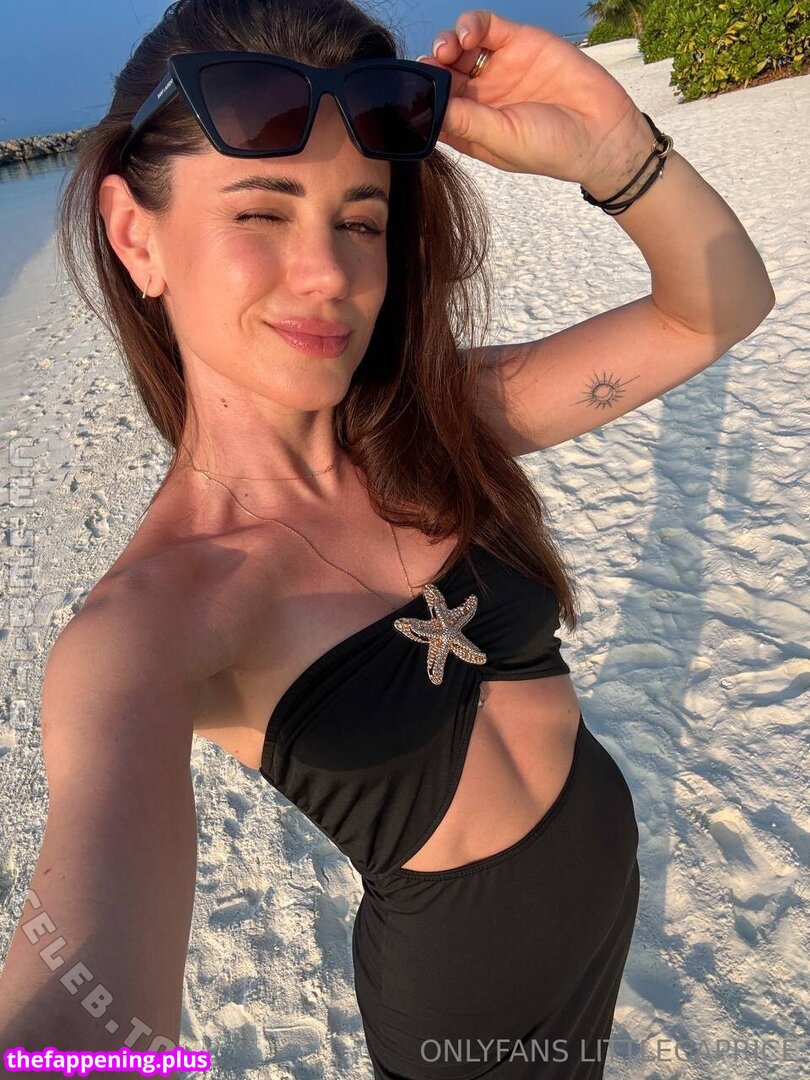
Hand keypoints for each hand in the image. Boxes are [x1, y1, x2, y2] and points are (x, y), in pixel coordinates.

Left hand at [416, 8, 651, 188]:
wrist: (602, 130)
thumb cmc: (551, 148)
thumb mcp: (503, 140)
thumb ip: (466, 123)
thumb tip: (429, 109)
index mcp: (471, 127)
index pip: (434, 109)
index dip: (420, 98)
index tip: (410, 93)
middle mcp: (481, 97)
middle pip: (442, 74)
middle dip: (430, 67)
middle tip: (429, 64)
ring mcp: (498, 68)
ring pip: (459, 48)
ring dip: (446, 44)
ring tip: (448, 49)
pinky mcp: (518, 42)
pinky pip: (485, 28)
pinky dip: (470, 25)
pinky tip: (465, 36)